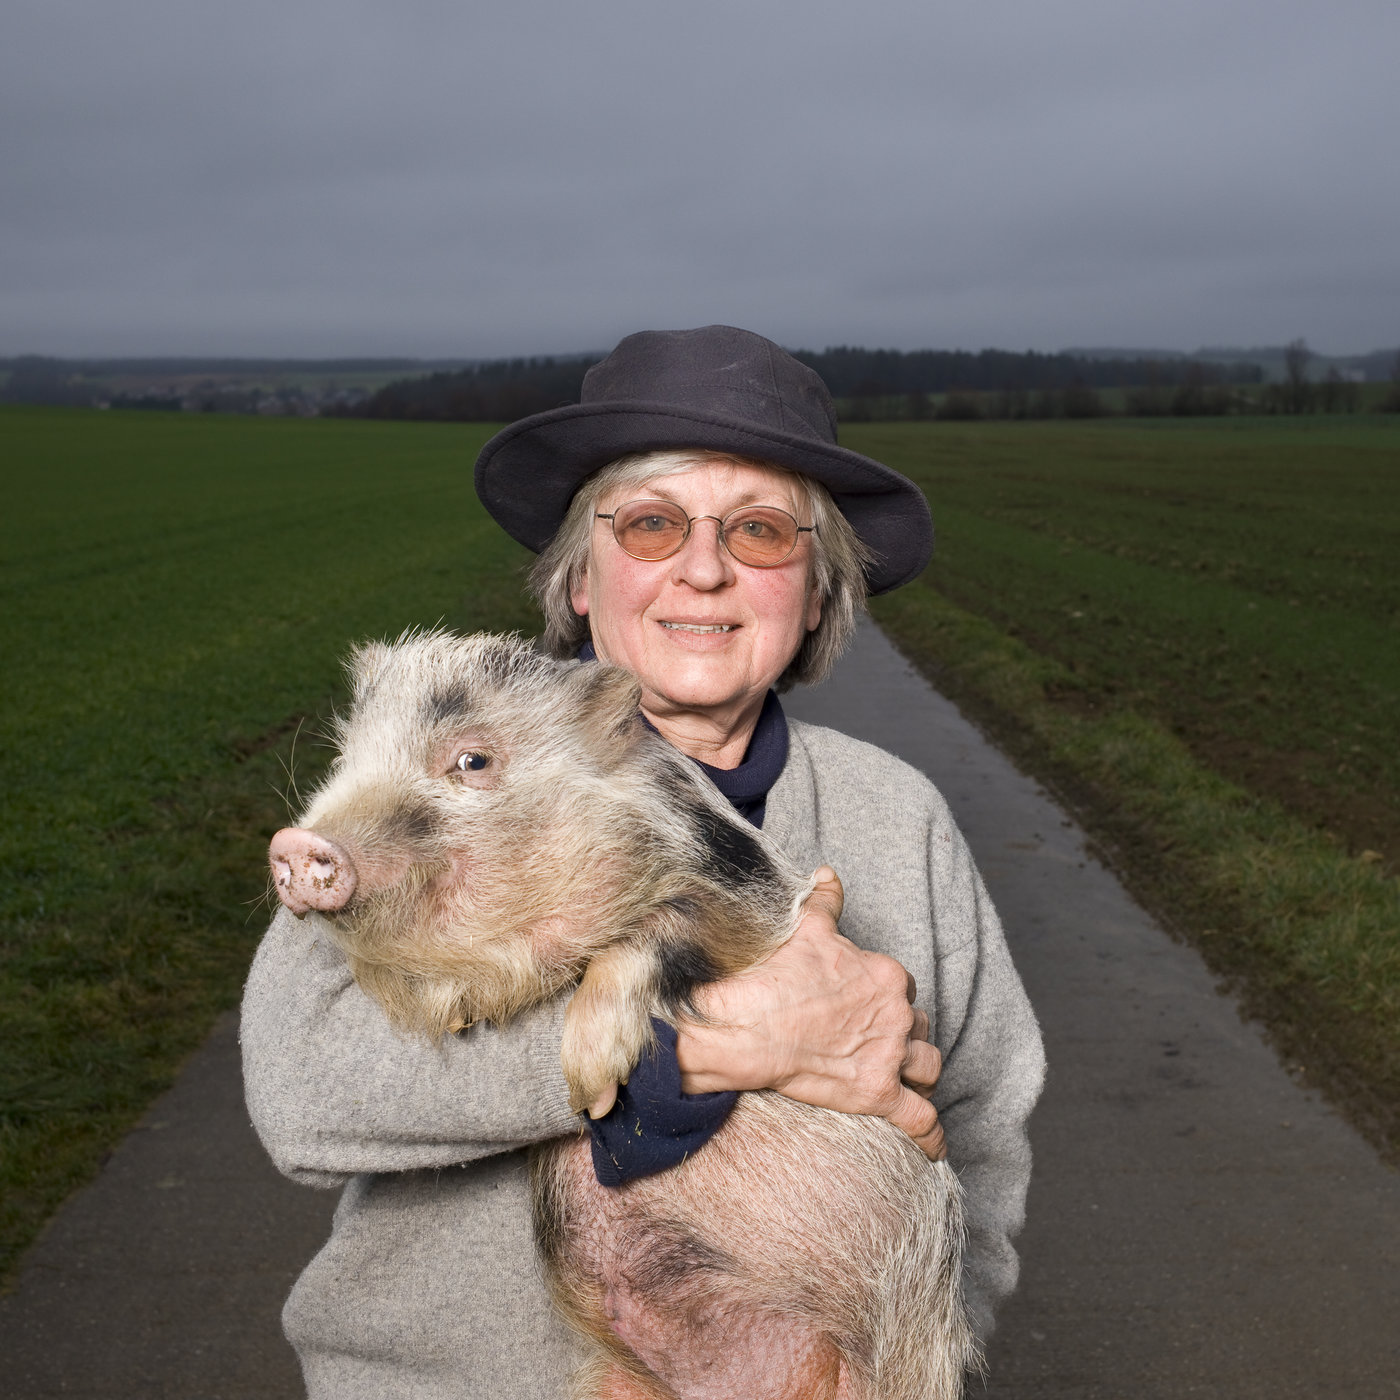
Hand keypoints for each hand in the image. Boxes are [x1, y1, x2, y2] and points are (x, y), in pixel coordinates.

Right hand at [674, 868, 945, 1160]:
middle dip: (905, 1036)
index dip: (887, 1000)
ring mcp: (890, 1056)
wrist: (750, 1024)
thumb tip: (828, 875)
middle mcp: (897, 1015)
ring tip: (906, 1083)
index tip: (866, 1009)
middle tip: (880, 1044)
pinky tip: (931, 1146)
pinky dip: (930, 1136)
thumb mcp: (806, 928)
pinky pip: (920, 1120)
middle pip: (919, 1027)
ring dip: (919, 1075)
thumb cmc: (776, 975)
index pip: (902, 988)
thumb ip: (826, 901)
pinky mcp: (878, 1095)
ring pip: (928, 1068)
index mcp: (886, 975)